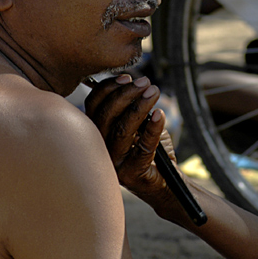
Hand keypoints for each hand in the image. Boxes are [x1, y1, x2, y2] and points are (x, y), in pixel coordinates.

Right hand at [84, 74, 187, 222]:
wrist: (165, 181)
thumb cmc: (150, 148)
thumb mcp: (138, 124)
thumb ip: (130, 107)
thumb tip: (132, 83)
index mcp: (96, 134)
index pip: (92, 107)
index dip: (106, 89)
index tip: (126, 77)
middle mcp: (99, 150)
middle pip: (105, 117)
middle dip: (125, 94)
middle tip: (145, 82)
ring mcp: (114, 164)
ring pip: (122, 130)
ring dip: (139, 107)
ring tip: (154, 92)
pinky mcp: (132, 173)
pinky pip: (143, 146)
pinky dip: (153, 127)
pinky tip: (160, 113)